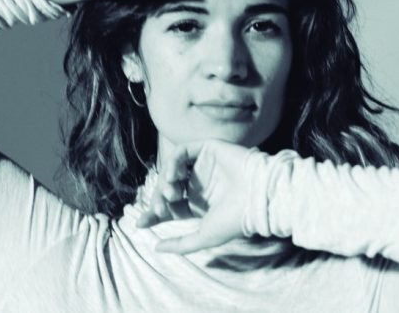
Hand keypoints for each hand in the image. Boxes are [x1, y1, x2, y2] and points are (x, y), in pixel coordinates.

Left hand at [136, 140, 259, 254]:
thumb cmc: (234, 219)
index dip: (154, 214)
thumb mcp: (204, 237)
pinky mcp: (208, 149)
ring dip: (165, 181)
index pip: (170, 207)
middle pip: (167, 188)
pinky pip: (182, 152)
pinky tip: (174, 176)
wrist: (257, 197)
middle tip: (160, 207)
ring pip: (172, 169)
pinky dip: (173, 162)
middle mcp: (199, 185)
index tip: (141, 223)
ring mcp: (203, 166)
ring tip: (170, 192)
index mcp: (199, 205)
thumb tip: (156, 248)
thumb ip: (180, 244)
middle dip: (158, 199)